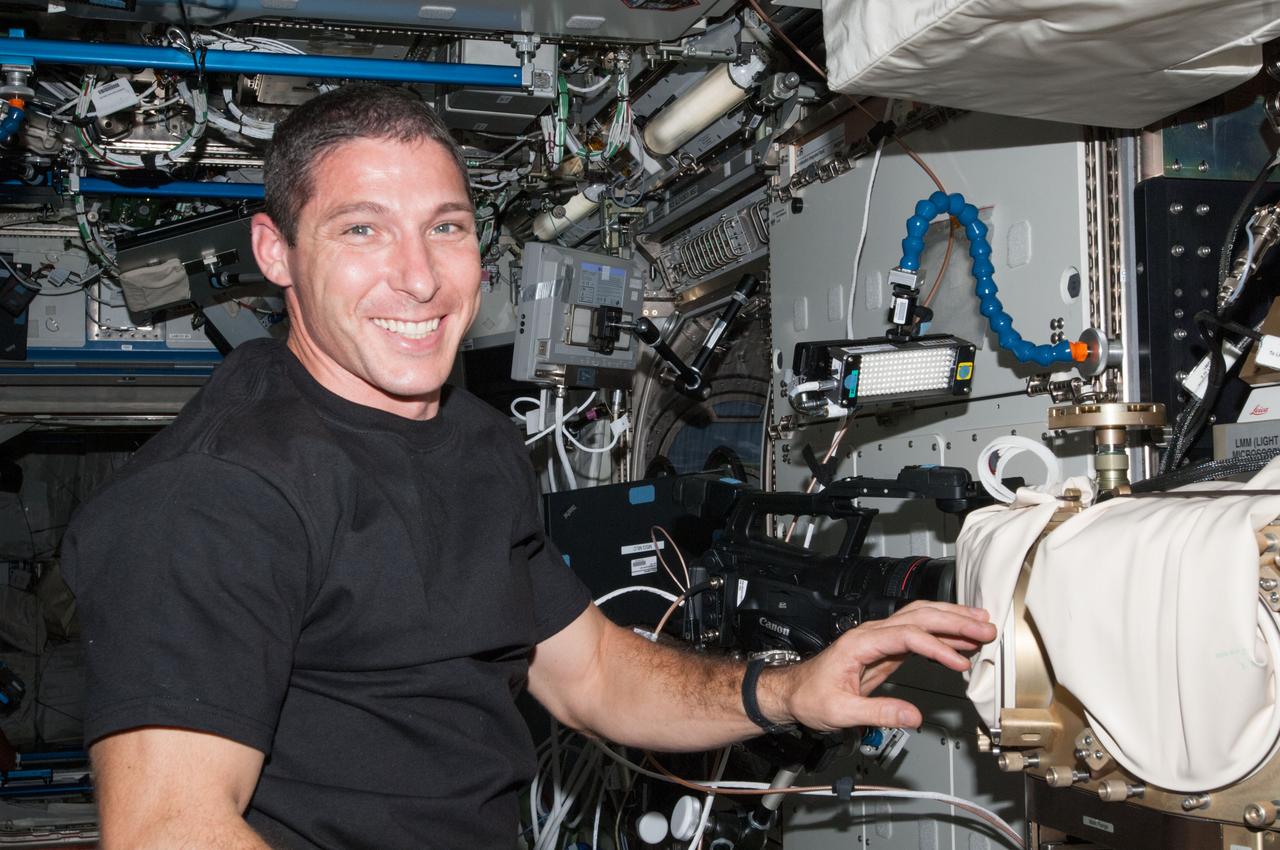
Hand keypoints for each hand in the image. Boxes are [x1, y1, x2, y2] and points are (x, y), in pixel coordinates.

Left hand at [761, 601, 995, 731]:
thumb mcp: (840, 711)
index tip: (959, 662)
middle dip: (954, 619)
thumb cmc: (809, 697)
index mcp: (860, 642)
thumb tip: (912, 716)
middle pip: (918, 615)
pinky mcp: (885, 649)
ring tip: (982, 625)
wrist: (794, 692)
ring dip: (952, 619)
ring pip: (920, 618)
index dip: (936, 647)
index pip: (906, 634)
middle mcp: (871, 633)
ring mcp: (879, 638)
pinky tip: (961, 641)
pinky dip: (943, 635)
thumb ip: (877, 712)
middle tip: (985, 627)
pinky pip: (919, 634)